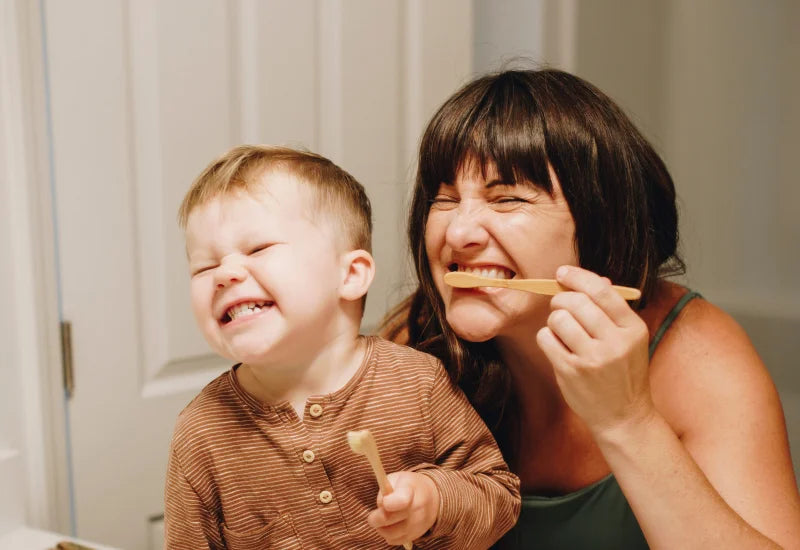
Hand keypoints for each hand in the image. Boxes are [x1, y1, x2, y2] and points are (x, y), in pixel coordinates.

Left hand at [367, 471, 439, 545]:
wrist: (432, 497)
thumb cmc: (408, 486)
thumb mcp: (397, 478)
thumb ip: (385, 489)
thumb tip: (380, 506)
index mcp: (410, 490)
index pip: (400, 501)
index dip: (388, 503)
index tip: (384, 502)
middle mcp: (416, 508)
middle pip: (389, 519)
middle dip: (376, 518)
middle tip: (374, 515)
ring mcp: (417, 524)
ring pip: (390, 533)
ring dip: (381, 528)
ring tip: (383, 518)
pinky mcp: (415, 536)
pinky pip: (394, 540)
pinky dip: (389, 535)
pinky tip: (392, 525)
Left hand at [536, 265, 654, 436]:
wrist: (624, 416)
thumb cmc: (624, 373)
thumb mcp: (630, 339)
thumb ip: (613, 309)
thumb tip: (595, 279)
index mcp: (633, 329)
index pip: (602, 291)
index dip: (577, 277)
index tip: (562, 273)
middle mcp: (614, 342)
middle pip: (576, 302)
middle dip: (561, 299)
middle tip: (560, 306)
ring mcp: (592, 359)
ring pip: (558, 319)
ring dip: (554, 320)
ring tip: (563, 331)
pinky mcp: (571, 371)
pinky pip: (546, 338)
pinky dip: (547, 337)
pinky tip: (558, 346)